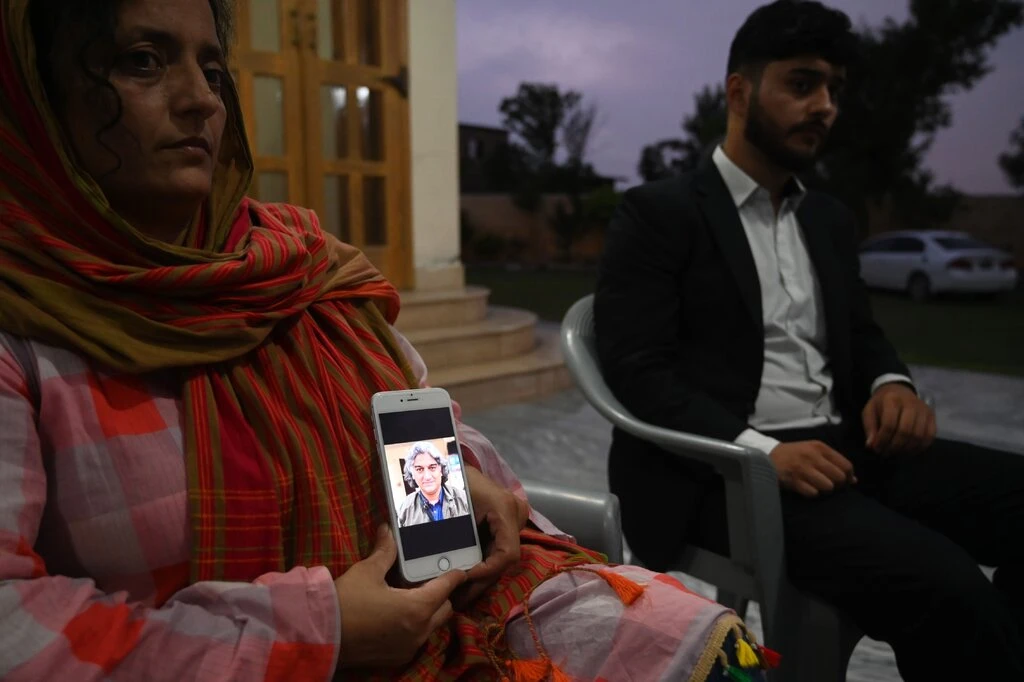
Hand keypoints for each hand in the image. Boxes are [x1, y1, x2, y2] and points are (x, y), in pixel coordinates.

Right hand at [335, 524, 466, 668]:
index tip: (460, 568)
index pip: (446, 587)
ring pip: (432, 626)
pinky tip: (399, 617)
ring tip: (413, 597)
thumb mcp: (367, 572)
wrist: (319, 638)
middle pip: (445, 609)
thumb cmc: (345, 602)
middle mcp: (419, 631)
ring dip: (429, 612)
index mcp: (417, 608)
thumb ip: (384, 552)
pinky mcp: (396, 659)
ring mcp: (409, 648)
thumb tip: (387, 530)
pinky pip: (417, 640)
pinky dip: (416, 627)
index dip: (454, 575)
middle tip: (428, 581)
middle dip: (442, 594)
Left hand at [456, 467, 530, 606]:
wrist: (451, 460)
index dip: (486, 573)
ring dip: (480, 577)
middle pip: (504, 560)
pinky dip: (481, 565)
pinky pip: (496, 549)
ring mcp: (513, 519)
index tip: (463, 580)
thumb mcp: (450, 506)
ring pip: (501, 557)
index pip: (506, 554)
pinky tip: (464, 579)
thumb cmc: (451, 478)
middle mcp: (516, 515)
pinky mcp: (505, 523)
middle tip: (458, 599)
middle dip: (481, 581)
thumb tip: (443, 572)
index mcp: (505, 509)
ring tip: (458, 595)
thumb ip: (450, 537)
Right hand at [770, 440, 856, 497]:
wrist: (767, 456)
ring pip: (828, 487)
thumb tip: (854, 480)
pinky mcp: (794, 481)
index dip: (848, 476)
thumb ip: (834, 462)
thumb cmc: (794, 454)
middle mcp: (812, 456)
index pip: (846, 465)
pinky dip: (811, 493)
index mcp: (820, 447)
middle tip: (828, 483)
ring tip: (816, 485)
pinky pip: (813, 493)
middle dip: (837, 484)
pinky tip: (805, 488)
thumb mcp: (813, 451)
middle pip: (839, 477)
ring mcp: (802, 469)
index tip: (843, 480)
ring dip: (824, 489)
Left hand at [862, 383, 935, 455]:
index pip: (889, 424)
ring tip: (896, 453)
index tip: (877, 448)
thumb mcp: (869, 411)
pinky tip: (909, 451)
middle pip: (906, 431)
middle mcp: (911, 404)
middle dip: (895, 446)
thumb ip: (869, 427)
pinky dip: (920, 447)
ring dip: (906, 449)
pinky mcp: (932, 416)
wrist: (898, 390)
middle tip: (886, 453)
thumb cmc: (881, 403)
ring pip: (919, 436)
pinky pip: (929, 436)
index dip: (883, 440)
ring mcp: (924, 410)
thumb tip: (871, 445)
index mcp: (892, 400)